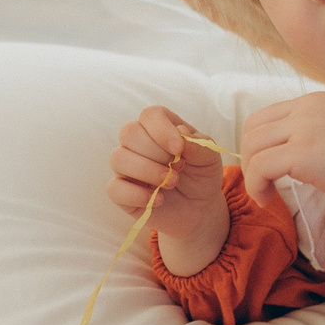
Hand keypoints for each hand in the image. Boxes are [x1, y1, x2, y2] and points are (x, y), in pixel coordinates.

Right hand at [108, 105, 228, 276]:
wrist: (198, 209)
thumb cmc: (201, 177)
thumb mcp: (210, 159)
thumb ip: (199, 144)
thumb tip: (180, 131)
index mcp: (160, 128)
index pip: (150, 115)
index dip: (162, 129)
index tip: (179, 149)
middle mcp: (138, 143)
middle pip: (129, 133)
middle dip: (157, 153)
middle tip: (178, 168)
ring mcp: (126, 167)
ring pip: (119, 158)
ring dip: (148, 171)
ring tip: (171, 183)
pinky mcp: (121, 192)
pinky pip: (114, 188)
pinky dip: (137, 195)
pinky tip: (158, 200)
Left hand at [239, 91, 324, 210]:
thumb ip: (316, 132)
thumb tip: (294, 156)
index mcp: (314, 101)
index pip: (266, 116)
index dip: (258, 144)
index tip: (267, 168)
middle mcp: (306, 108)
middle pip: (253, 129)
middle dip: (249, 159)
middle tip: (262, 183)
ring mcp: (303, 128)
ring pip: (252, 147)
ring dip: (252, 175)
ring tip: (265, 195)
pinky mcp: (303, 153)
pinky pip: (261, 167)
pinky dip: (256, 186)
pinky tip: (268, 199)